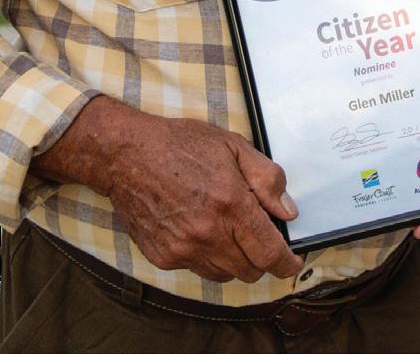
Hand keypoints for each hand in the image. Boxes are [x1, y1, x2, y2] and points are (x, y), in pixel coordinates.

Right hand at [30, 95, 303, 282]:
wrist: (126, 155)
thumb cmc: (180, 145)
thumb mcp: (232, 146)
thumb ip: (266, 178)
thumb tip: (288, 211)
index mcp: (231, 205)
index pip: (269, 253)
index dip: (287, 263)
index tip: (292, 263)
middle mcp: (209, 234)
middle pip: (250, 270)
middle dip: (260, 257)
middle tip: (255, 234)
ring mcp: (184, 250)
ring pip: (224, 274)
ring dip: (233, 259)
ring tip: (224, 228)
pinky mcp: (164, 257)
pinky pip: (196, 268)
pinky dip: (204, 255)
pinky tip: (197, 228)